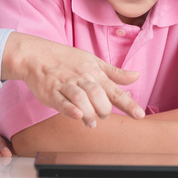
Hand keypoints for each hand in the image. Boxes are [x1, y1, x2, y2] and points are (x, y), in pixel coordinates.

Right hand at [3, 32, 144, 126]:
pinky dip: (70, 109)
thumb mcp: (94, 62)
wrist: (38, 56)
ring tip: (92, 122)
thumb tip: (136, 76)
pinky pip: (61, 101)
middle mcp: (82, 79)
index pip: (115, 90)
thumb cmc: (68, 60)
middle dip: (104, 109)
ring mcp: (66, 85)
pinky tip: (77, 115)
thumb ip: (115, 74)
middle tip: (102, 115)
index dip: (128, 104)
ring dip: (89, 112)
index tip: (140, 115)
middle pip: (99, 95)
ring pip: (81, 98)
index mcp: (95, 73)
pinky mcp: (51, 92)